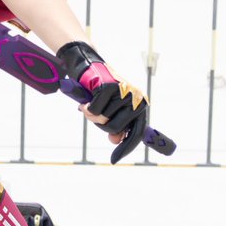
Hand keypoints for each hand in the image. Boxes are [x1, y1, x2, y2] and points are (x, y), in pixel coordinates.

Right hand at [55, 40, 148, 162]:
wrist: (89, 66)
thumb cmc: (101, 91)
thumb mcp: (111, 110)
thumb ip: (116, 125)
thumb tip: (116, 139)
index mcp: (140, 105)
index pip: (137, 132)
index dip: (126, 147)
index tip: (115, 159)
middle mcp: (135, 99)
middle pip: (116, 129)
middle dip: (102, 126)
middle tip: (95, 116)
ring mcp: (123, 93)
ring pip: (104, 120)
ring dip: (92, 116)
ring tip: (90, 104)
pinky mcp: (109, 88)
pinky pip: (94, 110)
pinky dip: (87, 108)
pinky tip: (85, 100)